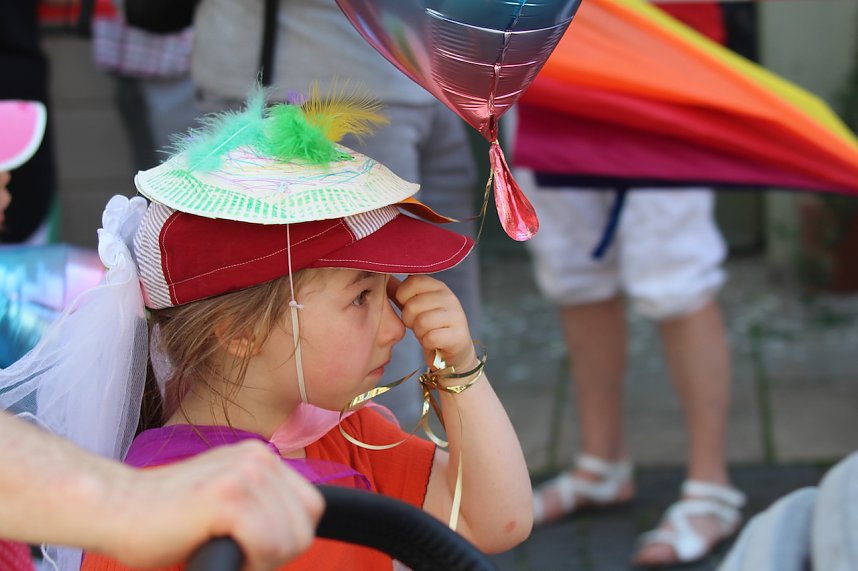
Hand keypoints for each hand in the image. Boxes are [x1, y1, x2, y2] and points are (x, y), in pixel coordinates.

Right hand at [103, 441, 322, 570]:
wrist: (114, 511)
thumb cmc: (166, 518)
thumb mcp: (229, 500)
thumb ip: (262, 505)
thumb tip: (299, 533)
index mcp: (261, 456)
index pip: (311, 509)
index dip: (285, 540)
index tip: (250, 547)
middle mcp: (258, 457)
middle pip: (304, 527)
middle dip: (275, 555)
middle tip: (234, 553)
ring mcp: (244, 474)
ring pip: (288, 540)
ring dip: (258, 561)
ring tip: (220, 549)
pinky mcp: (227, 496)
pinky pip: (267, 544)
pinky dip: (248, 563)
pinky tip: (215, 551)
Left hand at [388, 276, 476, 372]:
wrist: (451, 351)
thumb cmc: (429, 326)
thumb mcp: (415, 306)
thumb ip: (401, 292)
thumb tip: (383, 277)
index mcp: (438, 286)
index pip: (412, 281)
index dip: (403, 296)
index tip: (409, 306)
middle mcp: (449, 297)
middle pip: (413, 305)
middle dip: (409, 319)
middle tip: (419, 324)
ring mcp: (456, 316)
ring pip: (421, 322)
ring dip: (419, 332)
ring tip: (426, 333)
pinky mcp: (458, 335)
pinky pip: (430, 338)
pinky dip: (427, 343)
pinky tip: (434, 342)